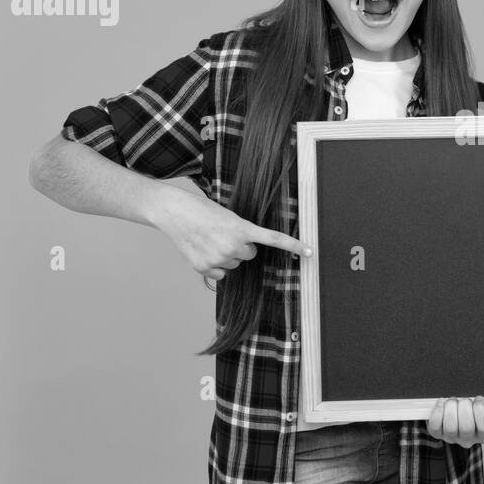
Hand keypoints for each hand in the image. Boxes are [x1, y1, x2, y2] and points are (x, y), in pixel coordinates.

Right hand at [149, 184, 311, 280]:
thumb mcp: (228, 216)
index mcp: (241, 228)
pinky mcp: (204, 268)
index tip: (310, 252)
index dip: (293, 245)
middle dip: (241, 246)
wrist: (173, 211)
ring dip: (227, 255)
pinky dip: (214, 265)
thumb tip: (248, 251)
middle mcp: (232, 246)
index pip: (273, 239)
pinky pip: (221, 274)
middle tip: (223, 233)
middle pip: (250, 255)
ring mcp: (218, 259)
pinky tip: (203, 250)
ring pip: (235, 264)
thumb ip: (242, 233)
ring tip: (210, 239)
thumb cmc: (201, 209)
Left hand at [426, 397, 483, 447]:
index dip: (480, 411)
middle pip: (466, 428)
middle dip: (464, 407)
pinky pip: (434, 426)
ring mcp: (452, 438)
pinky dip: (437, 412)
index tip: (478, 398)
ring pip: (450, 428)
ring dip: (451, 408)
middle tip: (465, 399)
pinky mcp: (437, 433)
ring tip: (454, 400)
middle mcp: (469, 439)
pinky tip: (442, 403)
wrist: (463, 404)